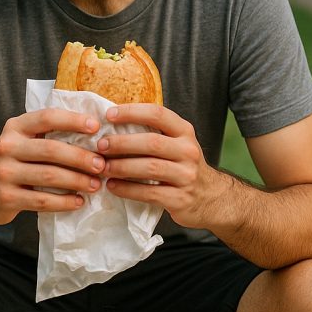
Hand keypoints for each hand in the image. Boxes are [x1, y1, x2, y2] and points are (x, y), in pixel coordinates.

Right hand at [0, 108, 105, 224]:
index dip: (73, 120)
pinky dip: (64, 201)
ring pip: (49, 175)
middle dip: (80, 157)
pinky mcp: (7, 197)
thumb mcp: (21, 141)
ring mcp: (4, 172)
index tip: (96, 126)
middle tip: (101, 165)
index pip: (47, 117)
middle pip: (51, 149)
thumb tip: (92, 134)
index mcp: (15, 127)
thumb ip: (46, 135)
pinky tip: (78, 201)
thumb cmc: (11, 163)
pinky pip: (43, 200)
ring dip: (77, 180)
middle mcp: (7, 146)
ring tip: (95, 184)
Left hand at [97, 104, 228, 228]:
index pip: (158, 114)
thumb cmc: (183, 166)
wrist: (211, 199)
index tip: (108, 115)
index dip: (132, 112)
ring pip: (150, 168)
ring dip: (121, 167)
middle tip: (100, 146)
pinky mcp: (180, 199)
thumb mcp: (177, 144)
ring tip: (102, 167)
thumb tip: (112, 124)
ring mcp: (187, 176)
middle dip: (122, 143)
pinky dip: (127, 189)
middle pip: (152, 142)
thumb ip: (154, 133)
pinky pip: (149, 193)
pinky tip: (112, 186)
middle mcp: (188, 151)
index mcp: (184, 132)